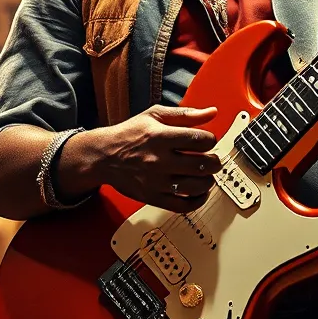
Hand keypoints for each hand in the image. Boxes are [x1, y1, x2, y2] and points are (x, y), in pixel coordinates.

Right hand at [96, 106, 221, 212]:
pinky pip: (183, 206)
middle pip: (203, 164)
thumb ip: (185, 114)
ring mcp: (156, 181)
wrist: (103, 156)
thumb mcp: (155, 114)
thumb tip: (211, 112)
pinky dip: (197, 200)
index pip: (199, 140)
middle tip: (211, 159)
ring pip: (196, 186)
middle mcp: (159, 160)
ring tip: (205, 174)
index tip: (207, 140)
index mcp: (161, 137)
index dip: (210, 139)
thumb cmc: (129, 134)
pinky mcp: (153, 197)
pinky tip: (199, 192)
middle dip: (214, 161)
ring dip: (208, 180)